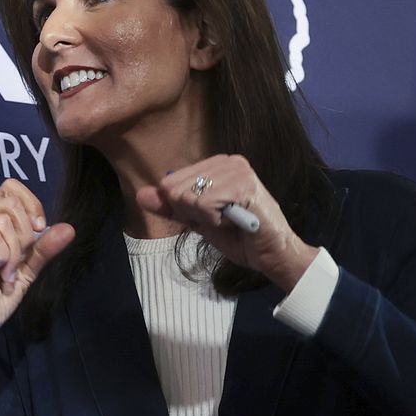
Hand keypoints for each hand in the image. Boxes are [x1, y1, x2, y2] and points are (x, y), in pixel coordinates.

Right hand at [0, 179, 73, 393]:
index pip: (10, 189)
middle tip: (16, 266)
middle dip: (25, 237)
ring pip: (2, 222)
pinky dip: (2, 258)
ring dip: (14, 254)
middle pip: (10, 205)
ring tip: (5, 276)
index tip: (38, 230)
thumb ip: (43, 250)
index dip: (31, 205)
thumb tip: (68, 228)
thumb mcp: (26, 272)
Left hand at [138, 155, 317, 289]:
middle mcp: (227, 161)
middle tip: (220, 221)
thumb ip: (171, 207)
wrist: (272, 255)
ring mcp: (237, 169)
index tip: (210, 218)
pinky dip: (214, 221)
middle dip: (191, 213)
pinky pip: (204, 204)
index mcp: (216, 165)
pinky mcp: (243, 183)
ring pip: (188, 196)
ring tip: (229, 221)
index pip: (170, 182)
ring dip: (205, 218)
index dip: (182, 209)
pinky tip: (234, 222)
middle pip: (174, 188)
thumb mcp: (198, 222)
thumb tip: (142, 195)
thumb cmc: (239, 238)